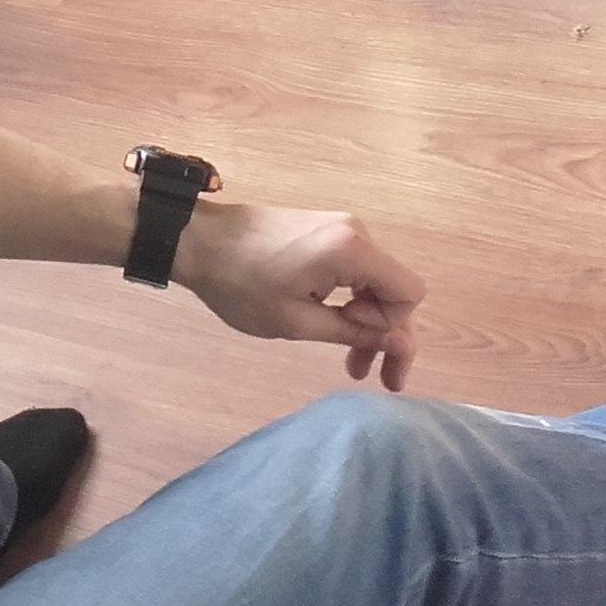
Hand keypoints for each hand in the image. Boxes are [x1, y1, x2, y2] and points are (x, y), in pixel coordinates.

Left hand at [174, 202, 425, 389]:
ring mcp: (340, 228)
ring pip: (374, 282)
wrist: (196, 241)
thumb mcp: (296, 322)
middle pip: (393, 288)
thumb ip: (353, 332)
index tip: (364, 353)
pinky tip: (331, 324)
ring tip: (348, 361)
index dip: (397, 330)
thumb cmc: (240, 285)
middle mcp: (356, 232)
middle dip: (384, 333)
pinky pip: (354, 270)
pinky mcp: (324, 231)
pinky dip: (350, 300)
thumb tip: (399, 344)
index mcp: (353, 249)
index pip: (408, 293)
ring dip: (365, 321)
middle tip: (368, 376)